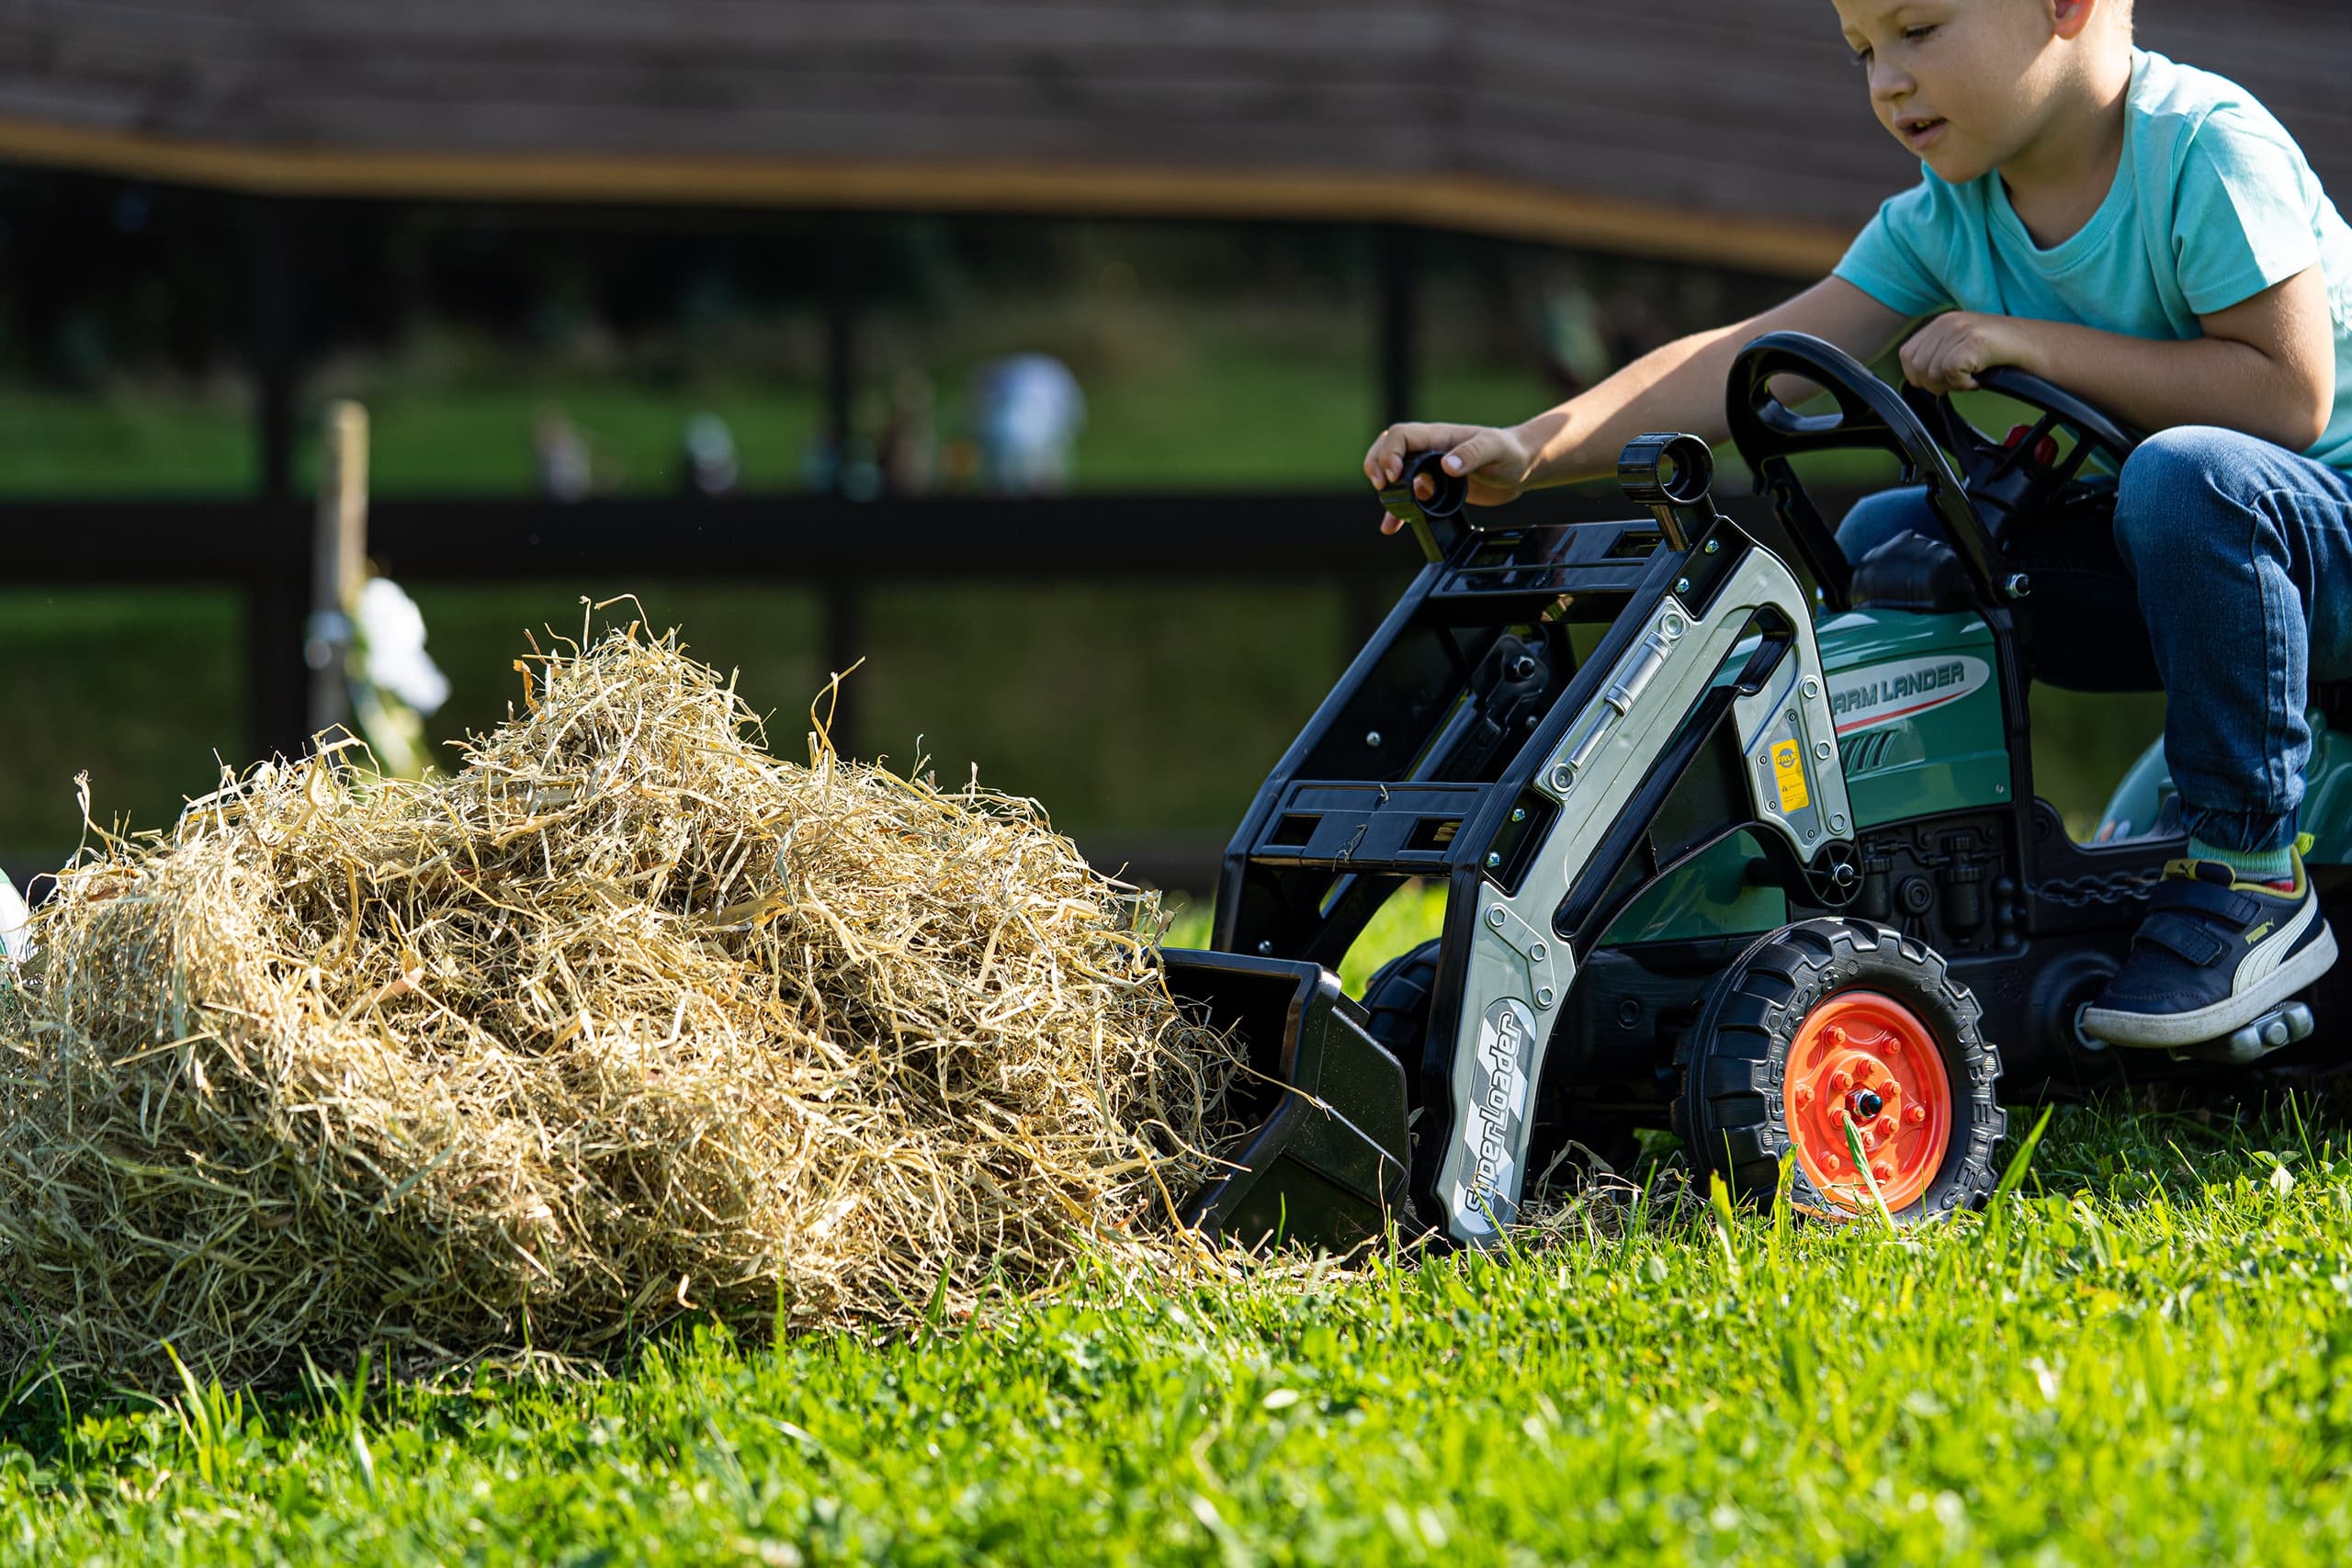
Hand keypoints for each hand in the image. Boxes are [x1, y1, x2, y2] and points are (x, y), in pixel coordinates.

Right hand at [1363, 422, 1535, 534]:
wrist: (1522, 467)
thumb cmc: (1511, 452)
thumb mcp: (1495, 450)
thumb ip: (1472, 454)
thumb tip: (1446, 466)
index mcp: (1439, 437)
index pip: (1401, 435)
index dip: (1389, 453)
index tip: (1393, 475)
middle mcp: (1430, 451)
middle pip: (1388, 448)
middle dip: (1376, 464)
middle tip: (1381, 486)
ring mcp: (1430, 469)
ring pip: (1394, 473)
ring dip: (1384, 489)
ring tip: (1387, 508)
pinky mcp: (1436, 488)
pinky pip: (1409, 497)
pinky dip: (1397, 510)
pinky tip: (1392, 526)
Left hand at [1898, 312, 2040, 393]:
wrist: (2039, 349)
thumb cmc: (2002, 355)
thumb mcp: (1961, 348)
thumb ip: (1935, 356)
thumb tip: (1914, 379)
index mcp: (1941, 323)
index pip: (1907, 356)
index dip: (1921, 376)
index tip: (1946, 379)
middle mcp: (1947, 321)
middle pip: (1917, 368)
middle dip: (1937, 384)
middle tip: (1963, 380)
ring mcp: (1961, 328)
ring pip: (1932, 373)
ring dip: (1952, 385)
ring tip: (1973, 376)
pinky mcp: (1975, 340)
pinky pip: (1950, 373)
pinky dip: (1964, 384)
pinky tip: (1979, 378)